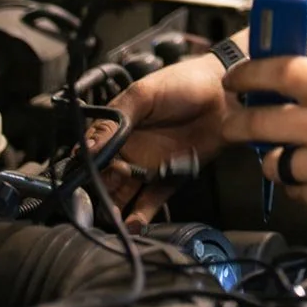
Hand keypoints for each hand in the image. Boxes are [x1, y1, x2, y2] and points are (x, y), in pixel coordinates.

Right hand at [88, 52, 231, 226]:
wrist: (226, 92)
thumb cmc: (183, 83)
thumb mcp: (143, 95)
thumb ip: (115, 121)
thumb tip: (86, 148)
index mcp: (117, 129)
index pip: (91, 156)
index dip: (84, 172)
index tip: (80, 186)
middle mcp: (128, 150)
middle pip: (103, 181)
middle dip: (97, 196)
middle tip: (97, 206)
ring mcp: (148, 166)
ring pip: (123, 196)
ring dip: (115, 210)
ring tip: (113, 220)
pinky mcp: (170, 178)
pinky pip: (151, 201)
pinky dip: (141, 215)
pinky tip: (133, 223)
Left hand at [221, 56, 306, 223]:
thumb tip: (282, 86)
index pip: (280, 73)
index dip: (249, 75)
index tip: (235, 80)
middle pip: (260, 121)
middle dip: (237, 124)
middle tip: (233, 125)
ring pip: (273, 162)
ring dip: (276, 159)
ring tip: (293, 155)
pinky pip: (297, 192)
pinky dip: (304, 186)